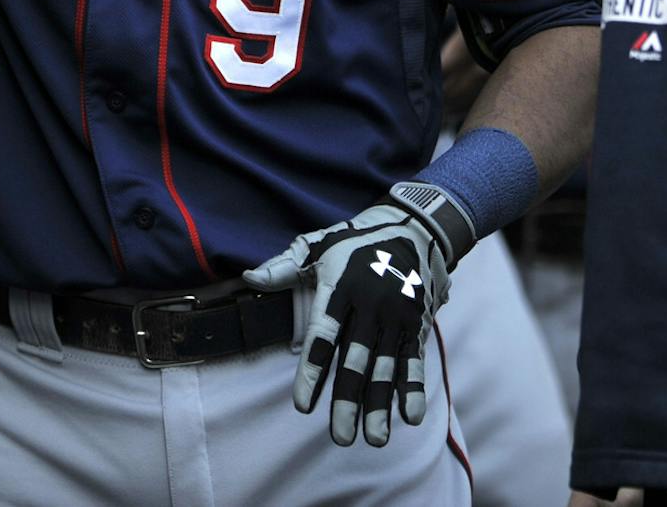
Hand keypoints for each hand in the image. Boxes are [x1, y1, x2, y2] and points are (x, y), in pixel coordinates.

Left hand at [243, 185, 475, 446]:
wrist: (411, 228)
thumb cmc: (354, 242)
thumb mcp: (316, 246)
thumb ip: (284, 266)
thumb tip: (250, 278)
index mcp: (339, 288)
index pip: (322, 336)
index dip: (312, 371)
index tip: (302, 405)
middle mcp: (369, 306)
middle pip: (356, 361)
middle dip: (347, 401)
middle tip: (340, 437)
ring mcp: (396, 317)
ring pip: (386, 367)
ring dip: (380, 405)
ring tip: (374, 438)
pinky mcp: (417, 325)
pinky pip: (414, 360)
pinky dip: (413, 387)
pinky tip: (410, 416)